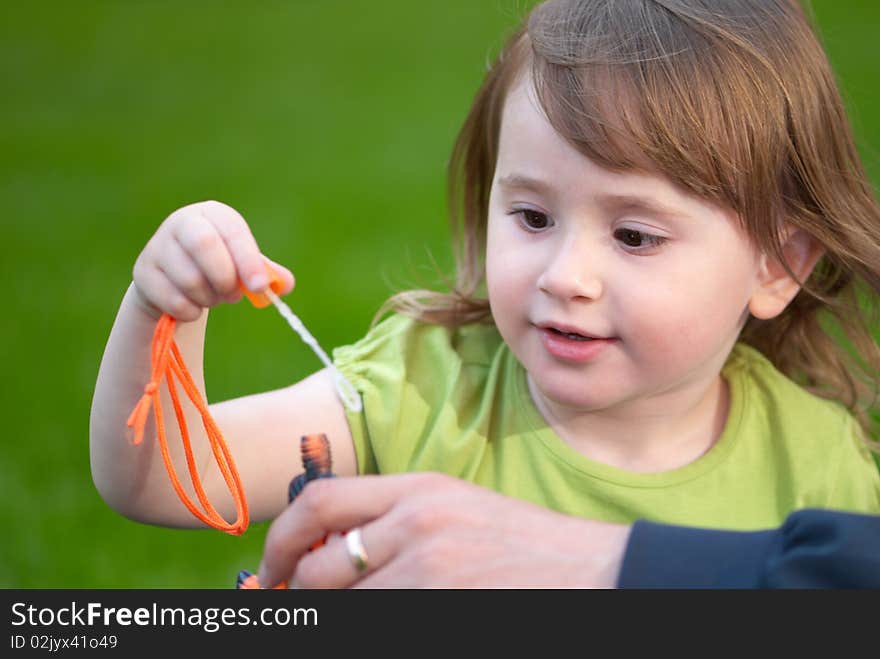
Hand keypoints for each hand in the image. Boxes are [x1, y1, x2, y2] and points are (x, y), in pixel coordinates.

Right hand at [132, 200, 293, 320]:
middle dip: (224, 278)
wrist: (174, 281)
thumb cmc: (218, 268)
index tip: (261, 287)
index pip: (233, 232)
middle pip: (204, 245)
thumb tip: (284, 285)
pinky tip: (192, 307)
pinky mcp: (143, 271)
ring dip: (209, 298)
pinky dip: (190, 311)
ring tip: (212, 298)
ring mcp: (158, 245)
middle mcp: (182, 222)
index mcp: (214, 214)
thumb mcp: (244, 266)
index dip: (248, 261)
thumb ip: (266, 274)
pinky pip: (172, 299)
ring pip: (189, 278)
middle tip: (233, 296)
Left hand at [257, 472, 631, 587]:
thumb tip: (334, 553)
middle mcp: (416, 522)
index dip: (281, 540)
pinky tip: (389, 624)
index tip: (272, 572)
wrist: (594, 572)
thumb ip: (396, 523)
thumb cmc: (527, 548)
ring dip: (334, 617)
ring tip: (351, 614)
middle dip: (295, 595)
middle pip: (320, 564)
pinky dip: (367, 625)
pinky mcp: (439, 607)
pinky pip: (377, 623)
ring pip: (345, 604)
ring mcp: (428, 568)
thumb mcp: (458, 513)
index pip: (319, 500)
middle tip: (289, 610)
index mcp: (419, 488)